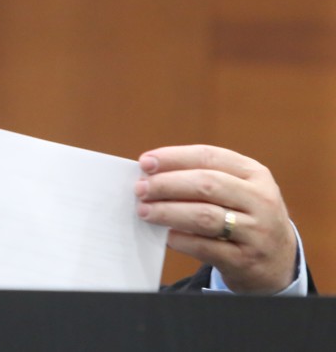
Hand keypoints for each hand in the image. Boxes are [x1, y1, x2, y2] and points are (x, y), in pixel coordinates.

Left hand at [134, 144, 296, 293]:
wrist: (278, 262)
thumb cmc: (245, 216)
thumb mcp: (238, 190)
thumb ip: (204, 177)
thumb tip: (152, 174)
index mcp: (255, 174)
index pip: (209, 157)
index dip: (174, 157)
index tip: (145, 162)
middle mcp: (260, 200)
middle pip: (206, 184)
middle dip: (167, 184)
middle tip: (140, 189)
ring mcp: (256, 231)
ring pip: (204, 216)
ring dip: (168, 211)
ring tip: (144, 210)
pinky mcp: (245, 259)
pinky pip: (205, 247)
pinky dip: (180, 239)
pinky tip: (164, 235)